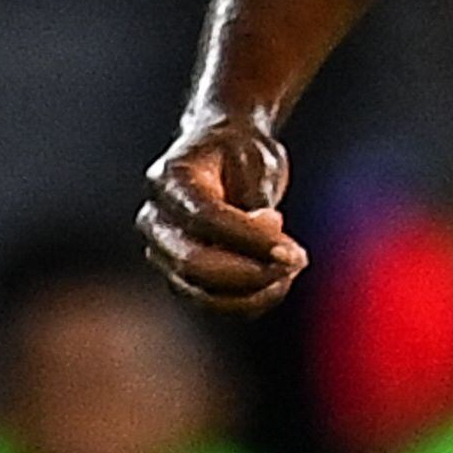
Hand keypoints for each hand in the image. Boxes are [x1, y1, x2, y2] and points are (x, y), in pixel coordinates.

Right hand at [139, 116, 305, 310]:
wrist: (221, 150)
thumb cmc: (240, 150)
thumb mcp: (257, 160)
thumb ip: (258, 202)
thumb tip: (269, 244)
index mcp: (169, 178)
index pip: (204, 218)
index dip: (248, 239)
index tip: (291, 251)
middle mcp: (156, 218)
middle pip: (191, 262)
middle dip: (249, 272)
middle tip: (296, 262)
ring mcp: (163, 250)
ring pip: (200, 291)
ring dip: (252, 291)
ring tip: (291, 267)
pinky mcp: (180, 274)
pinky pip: (211, 301)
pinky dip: (247, 300)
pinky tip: (279, 282)